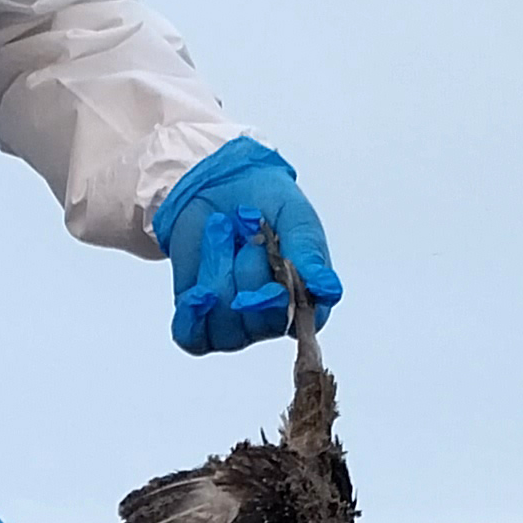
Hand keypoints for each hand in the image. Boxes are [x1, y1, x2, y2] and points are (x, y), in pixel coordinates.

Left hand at [153, 137, 340, 355]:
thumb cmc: (264, 202)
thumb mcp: (295, 217)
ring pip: (227, 324)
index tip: (280, 261)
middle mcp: (273, 317)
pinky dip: (193, 315)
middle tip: (249, 233)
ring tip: (222, 234)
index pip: (307, 322)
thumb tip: (329, 290)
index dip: (288, 298)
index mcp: (306, 296)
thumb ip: (310, 253)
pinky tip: (197, 292)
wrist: (217, 185)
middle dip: (250, 271)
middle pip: (263, 322)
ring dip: (219, 273)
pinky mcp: (199, 323)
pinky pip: (194, 337)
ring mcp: (235, 324)